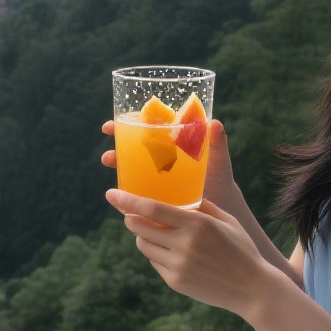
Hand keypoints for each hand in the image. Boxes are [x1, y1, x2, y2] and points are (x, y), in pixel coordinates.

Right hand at [99, 117, 247, 208]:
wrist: (222, 207)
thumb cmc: (220, 179)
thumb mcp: (219, 161)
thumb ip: (218, 143)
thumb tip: (216, 123)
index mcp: (171, 144)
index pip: (145, 129)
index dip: (126, 125)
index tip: (111, 126)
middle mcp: (160, 158)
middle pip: (132, 148)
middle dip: (116, 149)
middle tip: (108, 154)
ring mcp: (156, 177)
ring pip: (130, 168)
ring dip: (116, 166)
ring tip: (109, 164)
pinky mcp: (155, 196)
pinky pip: (136, 193)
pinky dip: (126, 194)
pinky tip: (120, 198)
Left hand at [103, 186, 283, 319]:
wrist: (253, 289)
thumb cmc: (241, 249)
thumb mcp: (226, 220)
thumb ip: (200, 206)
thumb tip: (175, 195)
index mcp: (196, 224)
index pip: (150, 208)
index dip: (127, 200)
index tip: (111, 194)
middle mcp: (183, 244)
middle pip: (138, 227)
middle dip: (131, 217)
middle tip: (132, 213)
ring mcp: (178, 266)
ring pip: (143, 245)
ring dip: (143, 236)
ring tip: (157, 233)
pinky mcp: (175, 281)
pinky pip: (154, 262)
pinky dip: (157, 254)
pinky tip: (172, 252)